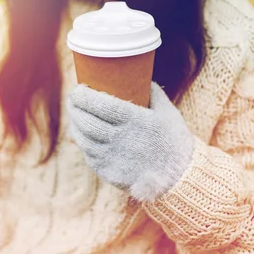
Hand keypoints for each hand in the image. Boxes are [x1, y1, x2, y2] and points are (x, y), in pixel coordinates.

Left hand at [67, 82, 194, 201]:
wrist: (180, 178)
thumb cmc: (173, 140)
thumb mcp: (167, 112)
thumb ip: (152, 92)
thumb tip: (137, 75)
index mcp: (136, 121)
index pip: (101, 105)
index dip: (84, 96)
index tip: (77, 89)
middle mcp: (121, 139)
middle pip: (87, 121)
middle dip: (75, 107)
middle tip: (73, 98)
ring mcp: (113, 158)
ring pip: (83, 138)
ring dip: (75, 123)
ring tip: (75, 113)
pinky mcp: (108, 173)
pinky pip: (88, 154)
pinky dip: (82, 141)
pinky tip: (82, 132)